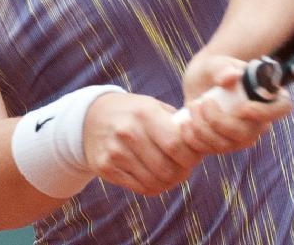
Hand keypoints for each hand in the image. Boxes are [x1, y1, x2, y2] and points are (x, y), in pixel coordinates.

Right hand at [82, 92, 202, 195]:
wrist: (91, 117)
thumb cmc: (133, 112)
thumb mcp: (153, 106)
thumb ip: (176, 123)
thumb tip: (202, 141)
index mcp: (144, 113)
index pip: (176, 144)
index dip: (191, 155)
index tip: (196, 155)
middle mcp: (128, 132)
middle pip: (166, 168)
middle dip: (182, 171)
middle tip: (186, 167)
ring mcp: (114, 152)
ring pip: (154, 181)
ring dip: (169, 181)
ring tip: (173, 172)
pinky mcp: (105, 167)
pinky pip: (140, 187)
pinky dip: (154, 186)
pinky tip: (156, 176)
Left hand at [179, 53, 291, 154]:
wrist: (199, 83)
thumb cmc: (214, 70)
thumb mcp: (217, 63)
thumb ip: (223, 67)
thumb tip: (230, 77)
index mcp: (267, 96)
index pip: (281, 108)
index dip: (266, 113)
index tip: (244, 108)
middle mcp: (259, 121)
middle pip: (248, 134)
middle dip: (220, 122)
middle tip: (203, 102)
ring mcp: (242, 136)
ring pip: (227, 145)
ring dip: (204, 129)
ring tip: (192, 106)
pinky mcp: (224, 145)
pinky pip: (212, 150)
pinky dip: (195, 139)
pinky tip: (186, 123)